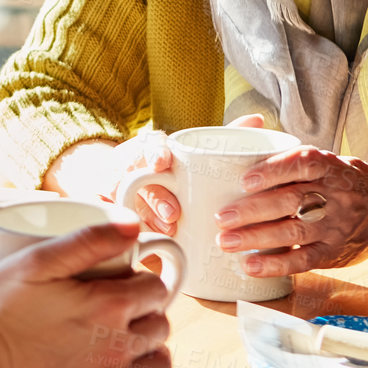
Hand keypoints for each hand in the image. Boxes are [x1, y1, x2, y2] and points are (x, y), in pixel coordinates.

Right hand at [0, 215, 171, 367]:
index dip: (140, 279)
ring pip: (159, 367)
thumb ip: (88, 241)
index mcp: (109, 306)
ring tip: (123, 340)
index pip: (156, 289)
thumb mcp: (35, 261)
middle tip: (117, 306)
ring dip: (149, 350)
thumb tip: (134, 225)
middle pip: (161, 326)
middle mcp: (118, 348)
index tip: (118, 280)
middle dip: (146, 312)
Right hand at [79, 114, 267, 234]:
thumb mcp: (192, 151)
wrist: (120, 182)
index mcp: (152, 148)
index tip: (162, 163)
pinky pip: (114, 223)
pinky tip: (145, 246)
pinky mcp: (109, 211)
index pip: (149, 143)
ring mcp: (117, 189)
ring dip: (147, 217)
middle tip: (175, 214)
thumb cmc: (168, 169)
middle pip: (136, 177)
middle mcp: (132, 166)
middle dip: (156, 197)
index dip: (154, 152)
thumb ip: (222, 136)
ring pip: (124, 202)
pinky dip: (129, 234)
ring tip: (168, 232)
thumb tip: (258, 120)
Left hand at [215, 146, 367, 275]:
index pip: (303, 163)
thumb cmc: (349, 181)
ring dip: (256, 238)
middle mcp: (336, 195)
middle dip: (252, 210)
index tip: (244, 178)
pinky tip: (250, 265)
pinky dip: (275, 264)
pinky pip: (304, 260)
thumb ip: (296, 160)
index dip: (274, 170)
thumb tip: (243, 148)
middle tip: (221, 216)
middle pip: (291, 201)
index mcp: (332, 166)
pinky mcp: (336, 252)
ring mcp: (337, 226)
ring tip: (225, 241)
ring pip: (293, 232)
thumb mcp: (332, 162)